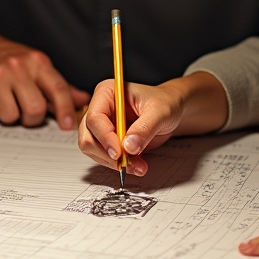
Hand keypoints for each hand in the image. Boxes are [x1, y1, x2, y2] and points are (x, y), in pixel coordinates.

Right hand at [0, 30, 87, 128]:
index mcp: (37, 61)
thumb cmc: (7, 59)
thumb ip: (58, 85)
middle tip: (26, 111)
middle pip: (35, 108)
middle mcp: (18, 66)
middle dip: (32, 118)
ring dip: (9, 114)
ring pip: (11, 115)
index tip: (68, 126)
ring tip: (5, 99)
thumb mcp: (35, 65)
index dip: (65, 109)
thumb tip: (82, 99)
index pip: (57, 88)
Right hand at [78, 72, 227, 176]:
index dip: (104, 137)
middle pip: (88, 136)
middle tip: (128, 162)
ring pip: (93, 149)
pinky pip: (103, 157)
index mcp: (107, 93)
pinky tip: (135, 165)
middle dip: (107, 153)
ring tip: (137, 165)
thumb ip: (145, 128)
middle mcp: (99, 108)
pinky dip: (118, 165)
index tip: (118, 153)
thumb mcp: (160, 111)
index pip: (95, 117)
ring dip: (113, 162)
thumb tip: (128, 146)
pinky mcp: (106, 140)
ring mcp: (101, 126)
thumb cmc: (165, 102)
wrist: (170, 111)